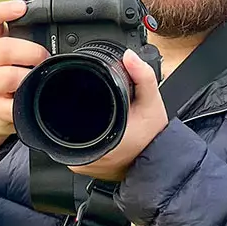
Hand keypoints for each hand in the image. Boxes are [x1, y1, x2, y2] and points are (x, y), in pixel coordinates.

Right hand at [0, 0, 48, 151]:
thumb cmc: (9, 72)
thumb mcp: (13, 52)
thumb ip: (31, 38)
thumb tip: (70, 35)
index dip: (2, 10)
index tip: (22, 8)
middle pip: (2, 49)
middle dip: (30, 51)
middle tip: (45, 56)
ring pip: (6, 77)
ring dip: (29, 77)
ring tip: (41, 78)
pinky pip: (12, 106)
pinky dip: (26, 102)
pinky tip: (35, 99)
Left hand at [69, 49, 167, 181]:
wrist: (159, 164)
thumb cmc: (154, 138)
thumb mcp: (152, 103)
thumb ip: (143, 77)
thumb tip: (129, 57)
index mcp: (103, 138)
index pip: (73, 113)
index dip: (75, 99)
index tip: (85, 96)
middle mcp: (89, 153)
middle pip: (67, 121)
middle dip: (77, 109)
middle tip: (95, 106)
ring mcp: (83, 164)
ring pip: (68, 134)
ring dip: (76, 124)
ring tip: (94, 118)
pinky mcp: (83, 168)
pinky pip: (73, 147)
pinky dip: (80, 136)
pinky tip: (92, 131)